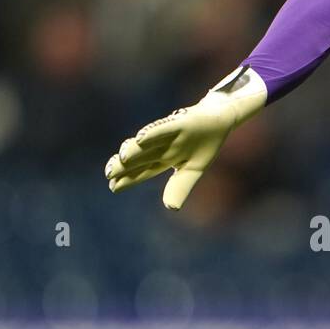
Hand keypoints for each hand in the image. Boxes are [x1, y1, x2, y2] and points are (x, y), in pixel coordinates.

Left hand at [104, 66, 266, 210]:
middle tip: (109, 172)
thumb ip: (181, 187)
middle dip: (124, 165)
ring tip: (122, 157)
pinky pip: (165, 128)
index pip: (143, 170)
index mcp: (164, 159)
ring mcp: (170, 134)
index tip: (113, 186)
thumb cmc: (204, 144)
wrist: (220, 120)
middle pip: (140, 157)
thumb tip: (171, 208)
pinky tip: (140, 138)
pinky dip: (153, 133)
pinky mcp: (181, 123)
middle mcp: (162, 146)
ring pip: (148, 143)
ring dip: (134, 149)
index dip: (128, 179)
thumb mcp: (194, 171)